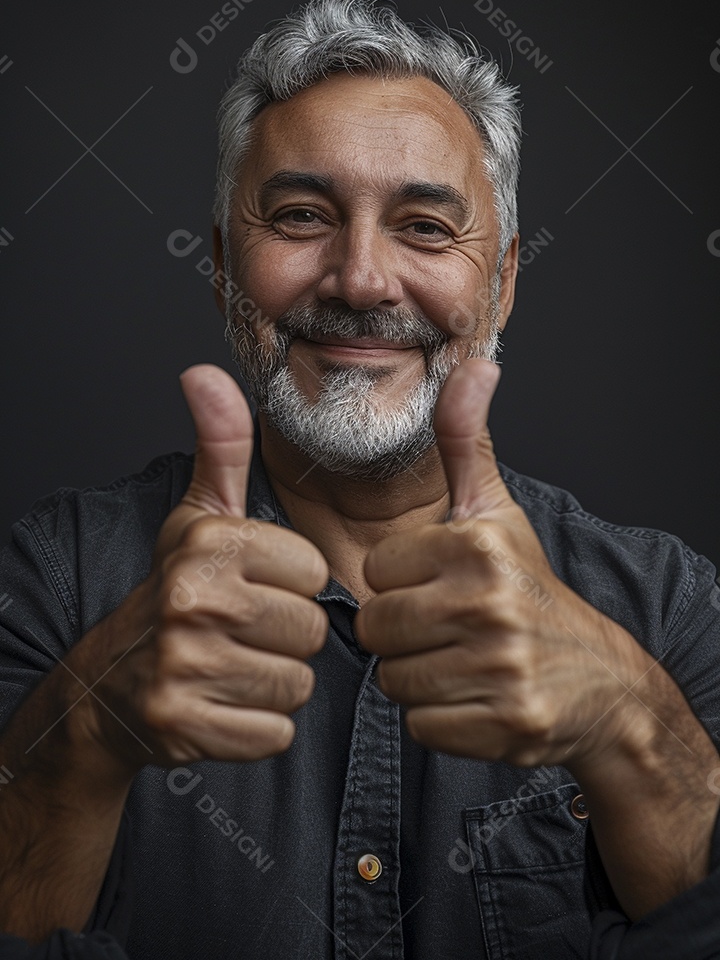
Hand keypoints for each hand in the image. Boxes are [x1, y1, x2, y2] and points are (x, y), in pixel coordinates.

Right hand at [77, 365, 328, 773]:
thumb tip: (203, 372)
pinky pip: (275, 732)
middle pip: (309, 631)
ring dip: (274, 681)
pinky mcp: (185, 725)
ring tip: (234, 664)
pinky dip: (258, 727)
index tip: (254, 586)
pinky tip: (224, 703)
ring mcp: (185, 667)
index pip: (313, 573)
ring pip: (297, 684)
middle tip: (243, 631)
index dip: (291, 584)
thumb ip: (222, 446)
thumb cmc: (176, 588)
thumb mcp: (200, 514)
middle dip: (285, 636)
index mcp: (210, 544)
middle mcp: (194, 600)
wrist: (111, 680)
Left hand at [355, 359, 650, 768]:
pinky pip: (421, 726)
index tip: (437, 584)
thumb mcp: (497, 511)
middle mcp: (488, 604)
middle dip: (403, 634)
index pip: (375, 571)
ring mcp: (499, 668)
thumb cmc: (529, 589)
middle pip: (377, 629)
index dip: (400, 582)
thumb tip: (474, 365)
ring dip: (420, 678)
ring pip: (396, 681)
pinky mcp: (504, 725)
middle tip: (446, 630)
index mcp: (476, 546)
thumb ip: (467, 442)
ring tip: (462, 661)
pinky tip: (476, 698)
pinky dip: (441, 720)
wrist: (598, 681)